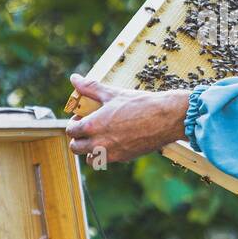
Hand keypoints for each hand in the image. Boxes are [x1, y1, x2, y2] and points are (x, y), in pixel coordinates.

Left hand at [65, 74, 189, 163]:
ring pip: (90, 158)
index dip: (74, 123)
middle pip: (76, 148)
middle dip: (79, 138)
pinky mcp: (124, 158)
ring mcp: (111, 153)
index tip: (80, 118)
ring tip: (100, 137)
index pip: (71, 131)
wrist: (166, 118)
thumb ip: (90, 88)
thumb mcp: (112, 93)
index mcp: (92, 126)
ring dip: (90, 150)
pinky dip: (106, 153)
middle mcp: (99, 143)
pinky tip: (116, 139)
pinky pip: (107, 160)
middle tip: (87, 128)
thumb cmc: (139, 104)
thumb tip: (74, 79)